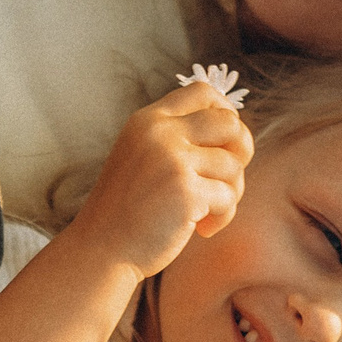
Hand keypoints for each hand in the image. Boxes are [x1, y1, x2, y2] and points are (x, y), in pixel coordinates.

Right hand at [63, 79, 254, 282]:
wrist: (100, 249)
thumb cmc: (127, 209)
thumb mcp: (143, 156)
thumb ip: (176, 137)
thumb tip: (235, 128)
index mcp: (147, 120)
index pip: (203, 92)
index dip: (226, 112)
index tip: (226, 142)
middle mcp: (159, 133)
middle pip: (229, 123)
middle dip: (241, 152)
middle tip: (227, 180)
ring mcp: (173, 160)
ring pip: (233, 165)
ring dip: (230, 193)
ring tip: (206, 212)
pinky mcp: (186, 191)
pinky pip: (228, 196)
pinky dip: (222, 216)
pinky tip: (202, 229)